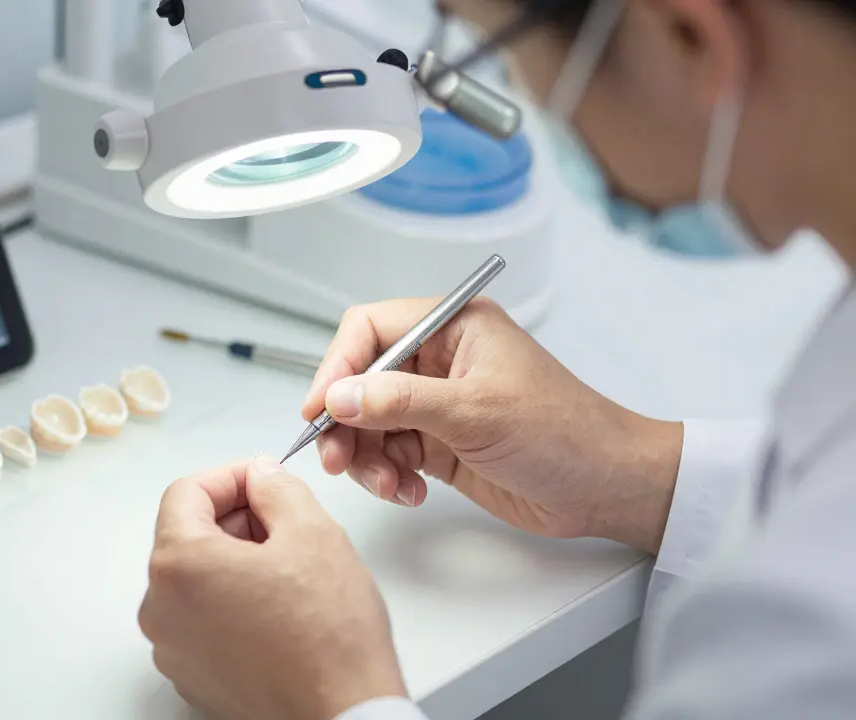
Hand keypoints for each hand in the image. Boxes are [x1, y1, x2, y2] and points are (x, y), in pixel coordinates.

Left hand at [140, 456, 406, 719]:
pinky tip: (278, 610)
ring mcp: (173, 648)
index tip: (262, 480)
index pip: (186, 492)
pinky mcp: (192, 676)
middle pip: (188, 536)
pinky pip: (202, 619)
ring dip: (235, 561)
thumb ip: (277, 488)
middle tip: (285, 523)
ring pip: (196, 579)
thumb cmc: (329, 638)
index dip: (230, 476)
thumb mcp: (313, 532)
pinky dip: (232, 602)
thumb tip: (262, 477)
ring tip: (288, 572)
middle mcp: (161, 608)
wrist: (342, 716)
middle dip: (235, 519)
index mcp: (179, 564)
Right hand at [303, 297, 682, 553]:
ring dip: (366, 457)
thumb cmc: (564, 432)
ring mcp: (437, 403)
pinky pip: (388, 454)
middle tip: (337, 459)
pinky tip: (409, 492)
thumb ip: (400, 401)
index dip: (337, 366)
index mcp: (453, 327)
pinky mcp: (438, 443)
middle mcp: (439, 360)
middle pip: (360, 380)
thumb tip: (338, 396)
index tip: (319, 408)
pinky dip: (387, 476)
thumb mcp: (475, 412)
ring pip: (368, 422)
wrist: (606, 486)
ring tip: (387, 485)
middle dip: (345, 422)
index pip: (369, 330)